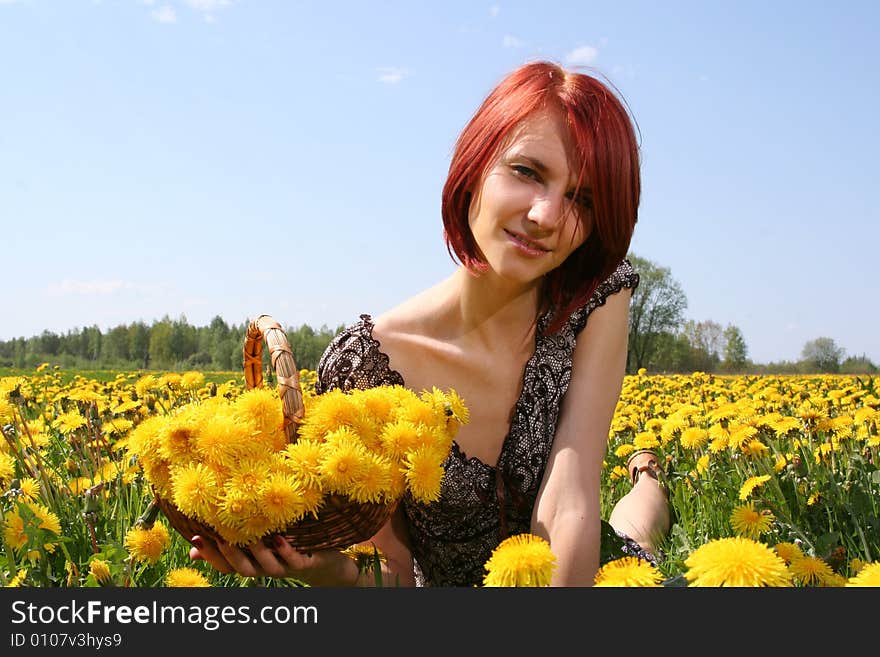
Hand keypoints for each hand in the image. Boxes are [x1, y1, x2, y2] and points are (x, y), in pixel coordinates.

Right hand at [189, 534, 353, 583]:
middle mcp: (266, 567)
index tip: (196, 536)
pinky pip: (295, 561)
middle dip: (230, 555)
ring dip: (259, 553)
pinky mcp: (306, 562)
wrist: (324, 561)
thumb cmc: (286, 548)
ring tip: (251, 536)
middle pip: (244, 569)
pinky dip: (287, 552)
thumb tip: (193, 547)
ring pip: (269, 568)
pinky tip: (279, 538)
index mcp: (254, 563)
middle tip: (219, 537)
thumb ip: (231, 542)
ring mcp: (286, 566)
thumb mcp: (258, 544)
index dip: (210, 554)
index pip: (226, 565)